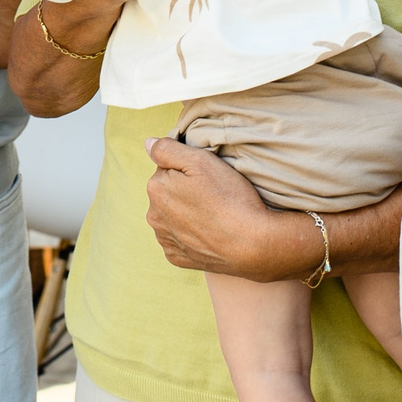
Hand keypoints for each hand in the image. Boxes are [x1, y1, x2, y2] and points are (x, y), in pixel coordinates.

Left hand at [143, 138, 317, 280]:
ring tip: (214, 215)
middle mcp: (154, 216)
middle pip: (168, 193)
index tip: (208, 178)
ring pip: (173, 217)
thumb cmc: (229, 198)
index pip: (167, 168)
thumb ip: (168, 149)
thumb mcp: (201, 161)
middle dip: (184, 191)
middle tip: (214, 195)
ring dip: (187, 214)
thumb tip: (148, 143)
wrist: (252, 244)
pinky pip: (180, 240)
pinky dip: (191, 235)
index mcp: (156, 189)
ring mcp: (165, 240)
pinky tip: (210, 233)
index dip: (189, 169)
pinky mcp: (177, 258)